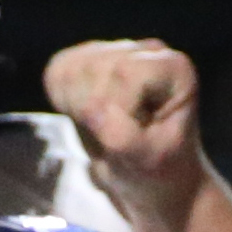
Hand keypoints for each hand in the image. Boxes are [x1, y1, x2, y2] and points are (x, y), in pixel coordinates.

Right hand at [42, 39, 206, 231]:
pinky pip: (57, 72)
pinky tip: (89, 119)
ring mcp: (118, 52)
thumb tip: (91, 109)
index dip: (116, 109)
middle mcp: (148, 51)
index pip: (124, 72)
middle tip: (113, 139)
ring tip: (103, 129)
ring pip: (71, 68)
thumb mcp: (148, 162)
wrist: (154, 181)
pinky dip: (63, 101)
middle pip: (94, 68)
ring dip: (77, 108)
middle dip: (93, 111)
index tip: (131, 138)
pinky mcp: (91, 61)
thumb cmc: (159, 171)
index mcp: (173, 69)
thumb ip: (121, 136)